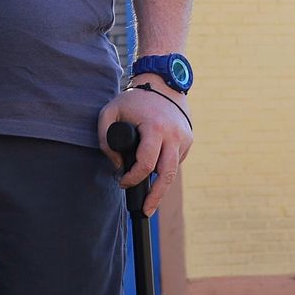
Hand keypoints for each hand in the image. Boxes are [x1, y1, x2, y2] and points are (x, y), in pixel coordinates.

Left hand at [96, 83, 192, 216]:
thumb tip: (118, 164)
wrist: (162, 83)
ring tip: (151, 203)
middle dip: (156, 196)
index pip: (146, 163)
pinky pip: (176, 161)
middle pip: (167, 174)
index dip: (133, 178)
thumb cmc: (133, 100)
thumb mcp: (110, 112)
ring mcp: (184, 138)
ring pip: (174, 171)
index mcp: (155, 127)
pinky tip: (155, 172)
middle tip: (146, 211)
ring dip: (162, 188)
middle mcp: (174, 134)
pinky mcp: (189, 140)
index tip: (122, 182)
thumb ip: (105, 138)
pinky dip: (165, 169)